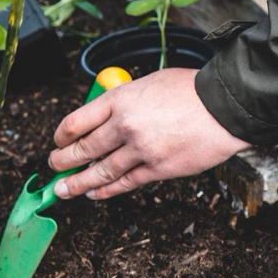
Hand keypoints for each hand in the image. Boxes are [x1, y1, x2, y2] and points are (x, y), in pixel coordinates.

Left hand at [48, 68, 248, 199]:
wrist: (225, 106)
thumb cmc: (189, 90)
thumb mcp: (147, 83)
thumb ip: (123, 100)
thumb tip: (105, 116)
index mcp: (119, 100)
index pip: (76, 121)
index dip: (61, 136)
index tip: (57, 141)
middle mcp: (124, 125)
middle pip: (83, 149)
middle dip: (62, 161)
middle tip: (53, 166)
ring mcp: (140, 149)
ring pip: (100, 172)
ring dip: (77, 183)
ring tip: (63, 189)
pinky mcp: (158, 168)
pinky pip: (125, 183)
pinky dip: (106, 190)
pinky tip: (94, 193)